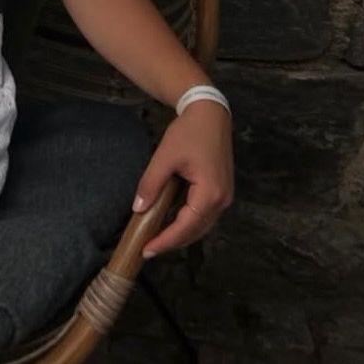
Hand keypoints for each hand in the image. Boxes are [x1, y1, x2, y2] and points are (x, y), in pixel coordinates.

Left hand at [133, 100, 232, 257]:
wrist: (210, 114)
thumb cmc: (188, 133)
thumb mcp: (165, 157)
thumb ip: (151, 184)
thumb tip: (138, 208)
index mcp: (210, 194)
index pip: (186, 227)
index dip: (166, 240)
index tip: (147, 250)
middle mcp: (222, 201)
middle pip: (196, 231)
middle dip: (173, 241)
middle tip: (148, 248)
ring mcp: (225, 197)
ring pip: (202, 225)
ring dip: (181, 233)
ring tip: (157, 238)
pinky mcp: (222, 191)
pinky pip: (204, 214)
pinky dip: (188, 221)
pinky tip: (172, 221)